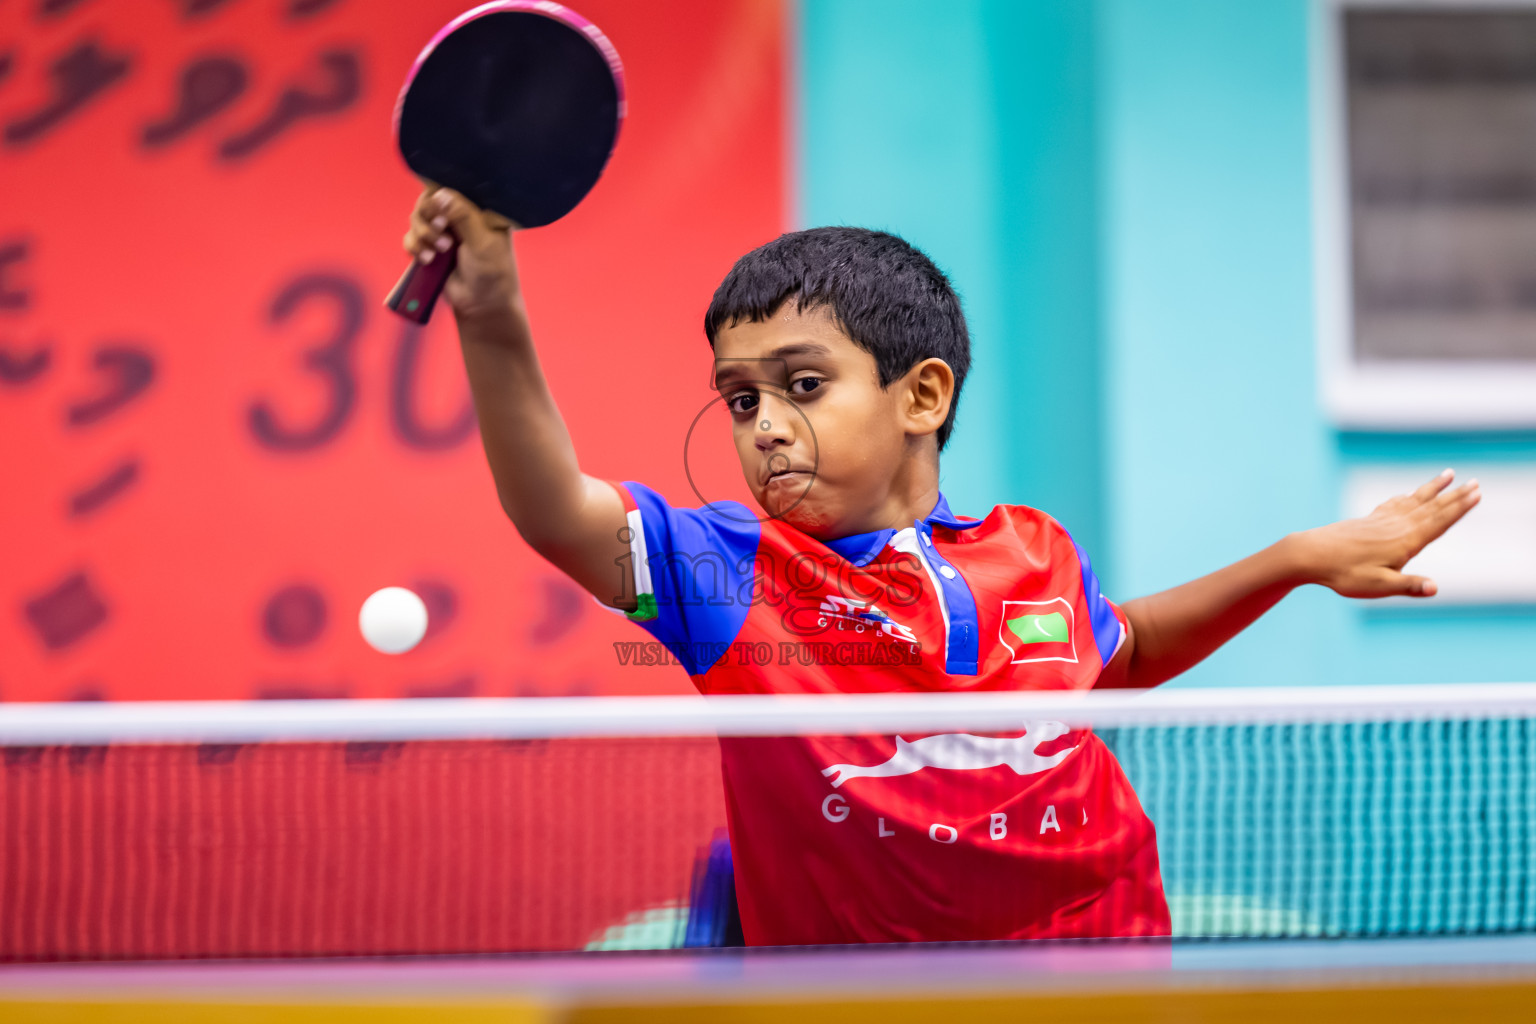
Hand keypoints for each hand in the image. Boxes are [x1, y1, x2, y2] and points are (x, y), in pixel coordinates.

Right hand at [402, 187, 520, 318]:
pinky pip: (411, 238)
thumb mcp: (482, 243)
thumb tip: (440, 193)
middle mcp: (459, 216)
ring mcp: (443, 232)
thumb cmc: (492, 273)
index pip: (452, 188)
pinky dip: (414, 247)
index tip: (440, 212)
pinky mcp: (430, 248)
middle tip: (441, 232)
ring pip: (417, 218)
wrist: (482, 306)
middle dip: (428, 217)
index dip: (439, 196)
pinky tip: (427, 260)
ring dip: (422, 234)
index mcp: (479, 209)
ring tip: (438, 252)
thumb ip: (462, 216)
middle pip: (429, 200)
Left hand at [1289, 469, 1480, 597]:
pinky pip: (1393, 504)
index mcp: (1405, 541)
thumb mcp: (1378, 586)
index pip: (1439, 522)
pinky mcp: (1368, 520)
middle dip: (1455, 495)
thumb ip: (1409, 586)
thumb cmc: (1344, 574)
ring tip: (1448, 474)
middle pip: (1432, 507)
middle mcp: (1397, 526)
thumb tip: (1435, 588)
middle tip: (1476, 481)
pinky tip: (1409, 493)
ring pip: (1414, 500)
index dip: (1459, 508)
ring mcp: (1381, 520)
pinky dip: (1407, 496)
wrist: (1310, 554)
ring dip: (1433, 488)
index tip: (1477, 493)